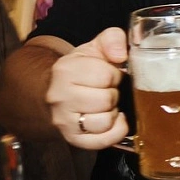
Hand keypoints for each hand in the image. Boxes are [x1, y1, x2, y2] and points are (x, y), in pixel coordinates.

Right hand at [45, 27, 130, 149]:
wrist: (61, 92)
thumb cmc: (84, 70)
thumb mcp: (96, 48)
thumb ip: (112, 39)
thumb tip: (120, 55)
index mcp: (65, 71)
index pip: (106, 75)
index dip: (114, 74)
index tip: (108, 74)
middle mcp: (59, 97)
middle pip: (107, 100)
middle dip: (114, 94)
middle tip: (107, 90)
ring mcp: (63, 121)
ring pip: (105, 122)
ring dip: (113, 113)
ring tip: (106, 105)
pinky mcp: (73, 139)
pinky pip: (104, 140)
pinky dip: (115, 131)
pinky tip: (112, 120)